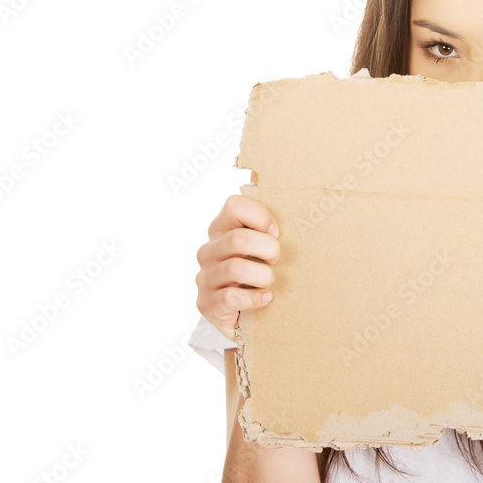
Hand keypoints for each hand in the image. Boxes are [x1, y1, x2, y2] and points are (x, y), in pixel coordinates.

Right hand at [195, 174, 280, 340]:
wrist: (247, 314)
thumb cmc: (260, 270)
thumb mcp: (265, 240)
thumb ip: (262, 210)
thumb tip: (256, 168)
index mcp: (222, 227)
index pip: (234, 205)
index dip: (261, 218)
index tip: (276, 233)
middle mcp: (209, 249)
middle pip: (238, 239)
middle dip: (268, 251)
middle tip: (276, 260)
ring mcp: (205, 277)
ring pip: (235, 268)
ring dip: (263, 276)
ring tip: (270, 281)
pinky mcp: (207, 304)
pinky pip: (231, 298)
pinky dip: (255, 298)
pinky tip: (266, 298)